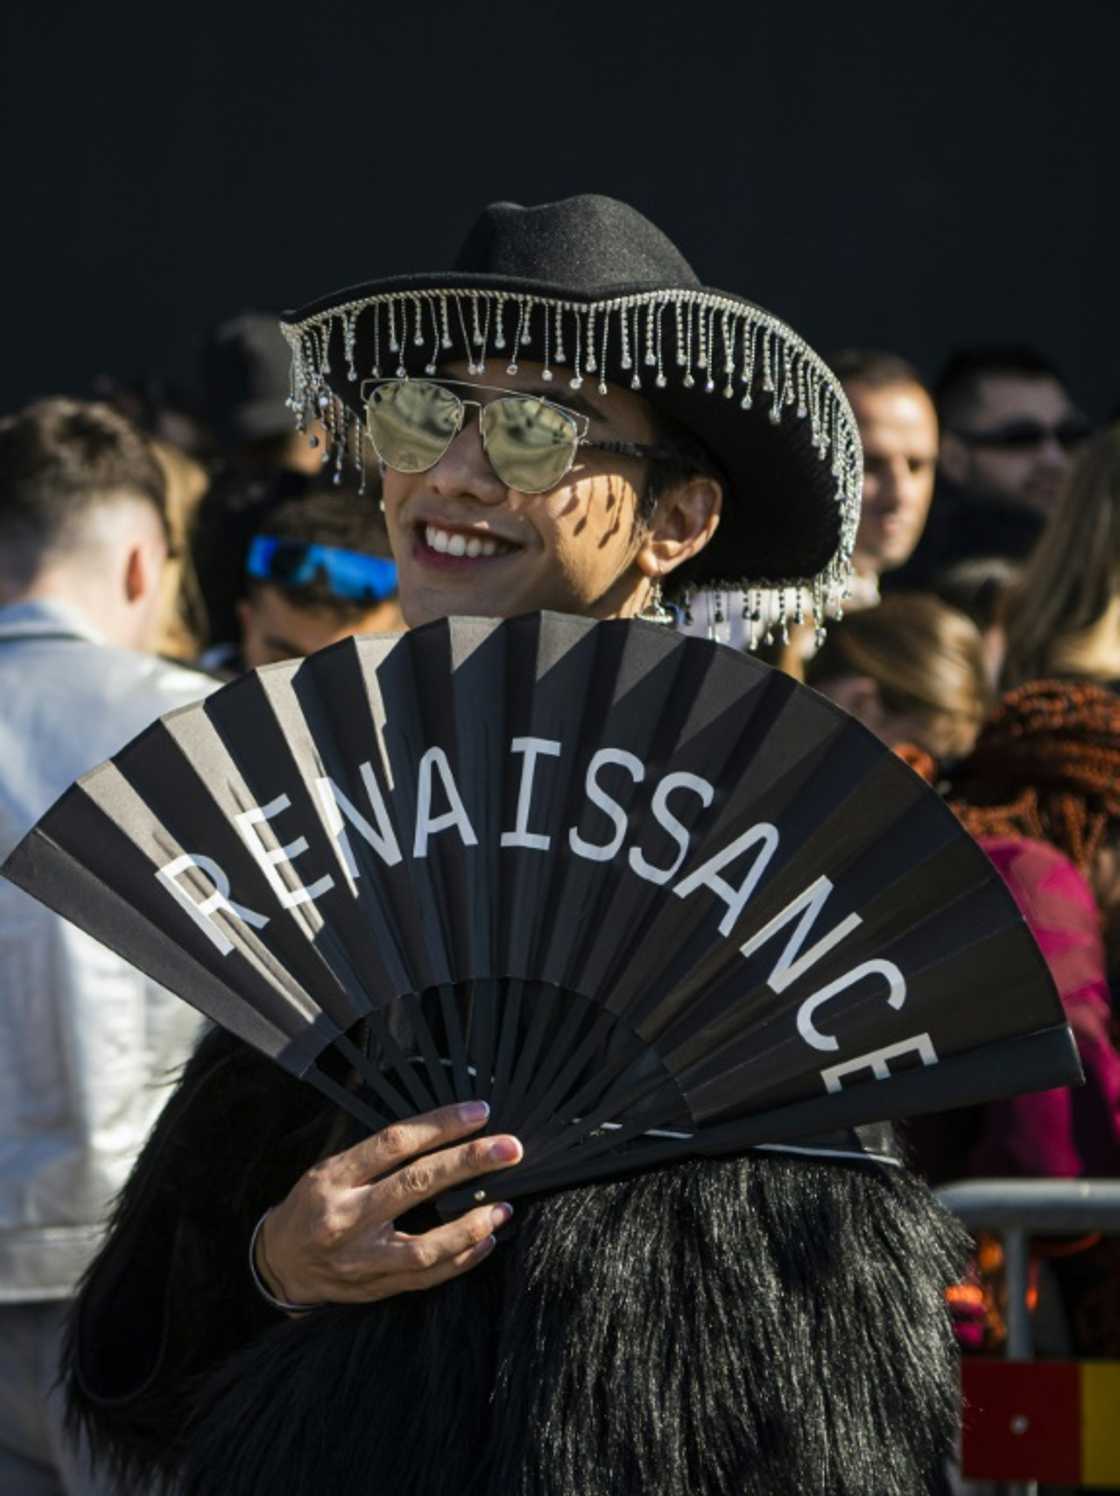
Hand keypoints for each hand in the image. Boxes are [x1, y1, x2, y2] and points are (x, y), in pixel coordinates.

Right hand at [256, 1101, 520, 1307]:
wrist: (279, 1264)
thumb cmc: (313, 1204)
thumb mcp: (331, 1167)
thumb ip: (378, 1154)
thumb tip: (442, 1129)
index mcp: (335, 1177)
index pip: (394, 1143)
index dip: (440, 1124)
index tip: (480, 1112)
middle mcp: (347, 1217)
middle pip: (416, 1185)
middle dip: (469, 1163)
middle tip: (510, 1149)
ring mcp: (360, 1258)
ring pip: (424, 1244)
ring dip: (470, 1224)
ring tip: (504, 1206)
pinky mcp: (374, 1287)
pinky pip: (425, 1277)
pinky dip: (460, 1259)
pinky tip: (486, 1239)